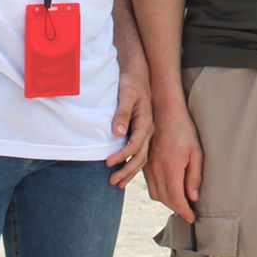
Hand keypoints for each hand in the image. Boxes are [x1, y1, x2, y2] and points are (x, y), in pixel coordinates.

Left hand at [106, 67, 153, 187]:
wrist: (138, 74)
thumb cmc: (130, 82)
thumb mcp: (125, 94)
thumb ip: (121, 113)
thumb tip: (117, 133)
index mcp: (146, 121)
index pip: (135, 145)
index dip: (122, 156)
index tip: (108, 163)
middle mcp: (148, 129)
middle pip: (141, 156)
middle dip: (127, 170)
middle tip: (112, 182)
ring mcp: (146, 132)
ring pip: (142, 157)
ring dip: (130, 171)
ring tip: (117, 183)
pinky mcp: (141, 132)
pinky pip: (139, 152)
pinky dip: (132, 164)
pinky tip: (124, 172)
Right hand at [143, 102, 203, 221]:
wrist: (163, 112)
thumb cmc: (184, 130)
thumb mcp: (196, 152)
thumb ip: (194, 176)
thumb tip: (193, 197)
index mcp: (171, 169)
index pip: (177, 200)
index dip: (185, 212)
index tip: (192, 218)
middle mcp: (157, 171)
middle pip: (165, 200)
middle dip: (177, 208)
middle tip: (189, 211)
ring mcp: (148, 167)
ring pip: (156, 195)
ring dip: (168, 201)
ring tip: (181, 201)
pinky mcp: (144, 164)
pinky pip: (150, 185)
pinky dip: (160, 192)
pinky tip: (169, 189)